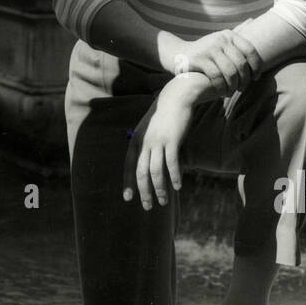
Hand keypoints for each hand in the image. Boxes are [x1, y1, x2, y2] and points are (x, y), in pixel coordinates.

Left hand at [123, 79, 199, 210]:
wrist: (176, 98)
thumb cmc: (163, 116)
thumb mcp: (148, 129)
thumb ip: (146, 145)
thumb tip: (147, 164)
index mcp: (136, 141)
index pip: (129, 166)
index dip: (128, 183)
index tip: (128, 198)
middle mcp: (144, 143)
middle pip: (141, 173)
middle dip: (144, 192)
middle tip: (147, 206)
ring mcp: (157, 142)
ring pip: (156, 171)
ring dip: (160, 189)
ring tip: (164, 201)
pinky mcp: (172, 140)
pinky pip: (171, 163)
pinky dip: (174, 176)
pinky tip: (178, 186)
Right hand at [163, 29, 258, 93]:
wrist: (178, 54)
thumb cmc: (205, 52)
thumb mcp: (220, 40)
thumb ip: (235, 34)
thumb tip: (252, 20)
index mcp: (229, 35)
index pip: (250, 50)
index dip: (256, 66)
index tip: (255, 78)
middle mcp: (220, 39)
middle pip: (241, 63)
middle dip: (244, 80)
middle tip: (242, 89)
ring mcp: (209, 48)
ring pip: (230, 72)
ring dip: (233, 86)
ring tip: (231, 92)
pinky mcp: (199, 59)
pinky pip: (217, 77)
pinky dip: (221, 87)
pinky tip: (221, 93)